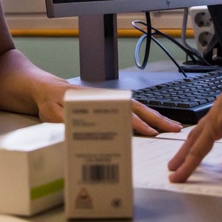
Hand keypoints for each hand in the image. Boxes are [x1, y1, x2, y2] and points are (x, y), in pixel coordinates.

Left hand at [32, 82, 181, 136]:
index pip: (122, 112)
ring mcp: (111, 101)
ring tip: (173, 127)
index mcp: (96, 101)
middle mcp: (107, 99)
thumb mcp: (51, 112)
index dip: (137, 124)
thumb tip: (77, 128)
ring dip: (157, 118)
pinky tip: (155, 124)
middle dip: (158, 119)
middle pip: (138, 108)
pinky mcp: (110, 105)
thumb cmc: (50, 100)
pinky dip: (147, 117)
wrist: (45, 88)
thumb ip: (62, 120)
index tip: (151, 133)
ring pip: (139, 108)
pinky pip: (133, 110)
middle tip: (176, 128)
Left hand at [167, 53, 221, 182]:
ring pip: (195, 140)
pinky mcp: (213, 124)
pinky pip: (196, 149)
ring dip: (185, 155)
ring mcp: (217, 118)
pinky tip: (178, 173)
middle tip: (189, 161)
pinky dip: (187, 162)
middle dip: (198, 148)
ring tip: (174, 168)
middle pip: (207, 135)